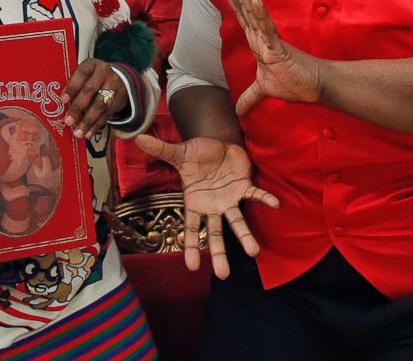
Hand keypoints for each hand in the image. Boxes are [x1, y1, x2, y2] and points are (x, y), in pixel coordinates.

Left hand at [61, 58, 129, 138]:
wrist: (120, 77)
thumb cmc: (92, 78)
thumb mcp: (85, 75)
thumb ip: (74, 84)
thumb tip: (56, 104)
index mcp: (92, 65)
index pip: (82, 73)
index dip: (72, 87)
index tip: (63, 101)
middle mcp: (105, 73)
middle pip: (90, 90)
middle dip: (78, 107)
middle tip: (68, 121)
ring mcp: (114, 86)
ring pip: (100, 105)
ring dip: (88, 121)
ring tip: (77, 133)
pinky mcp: (119, 99)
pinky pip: (107, 114)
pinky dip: (96, 126)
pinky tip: (87, 134)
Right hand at [135, 134, 278, 278]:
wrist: (216, 143)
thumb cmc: (196, 154)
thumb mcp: (178, 153)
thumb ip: (161, 150)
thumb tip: (137, 138)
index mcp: (195, 203)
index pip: (191, 229)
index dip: (191, 247)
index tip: (192, 267)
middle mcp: (213, 207)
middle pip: (215, 234)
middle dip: (219, 253)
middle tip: (224, 275)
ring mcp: (229, 200)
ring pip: (237, 222)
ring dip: (245, 236)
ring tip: (254, 252)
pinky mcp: (243, 187)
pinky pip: (255, 194)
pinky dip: (265, 199)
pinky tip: (276, 205)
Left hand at [221, 0, 322, 114]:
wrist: (314, 88)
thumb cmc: (294, 83)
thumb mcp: (264, 90)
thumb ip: (250, 97)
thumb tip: (238, 111)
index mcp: (257, 41)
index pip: (241, 14)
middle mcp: (261, 36)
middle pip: (244, 5)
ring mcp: (269, 40)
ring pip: (253, 11)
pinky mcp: (278, 48)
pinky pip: (267, 29)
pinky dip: (260, 13)